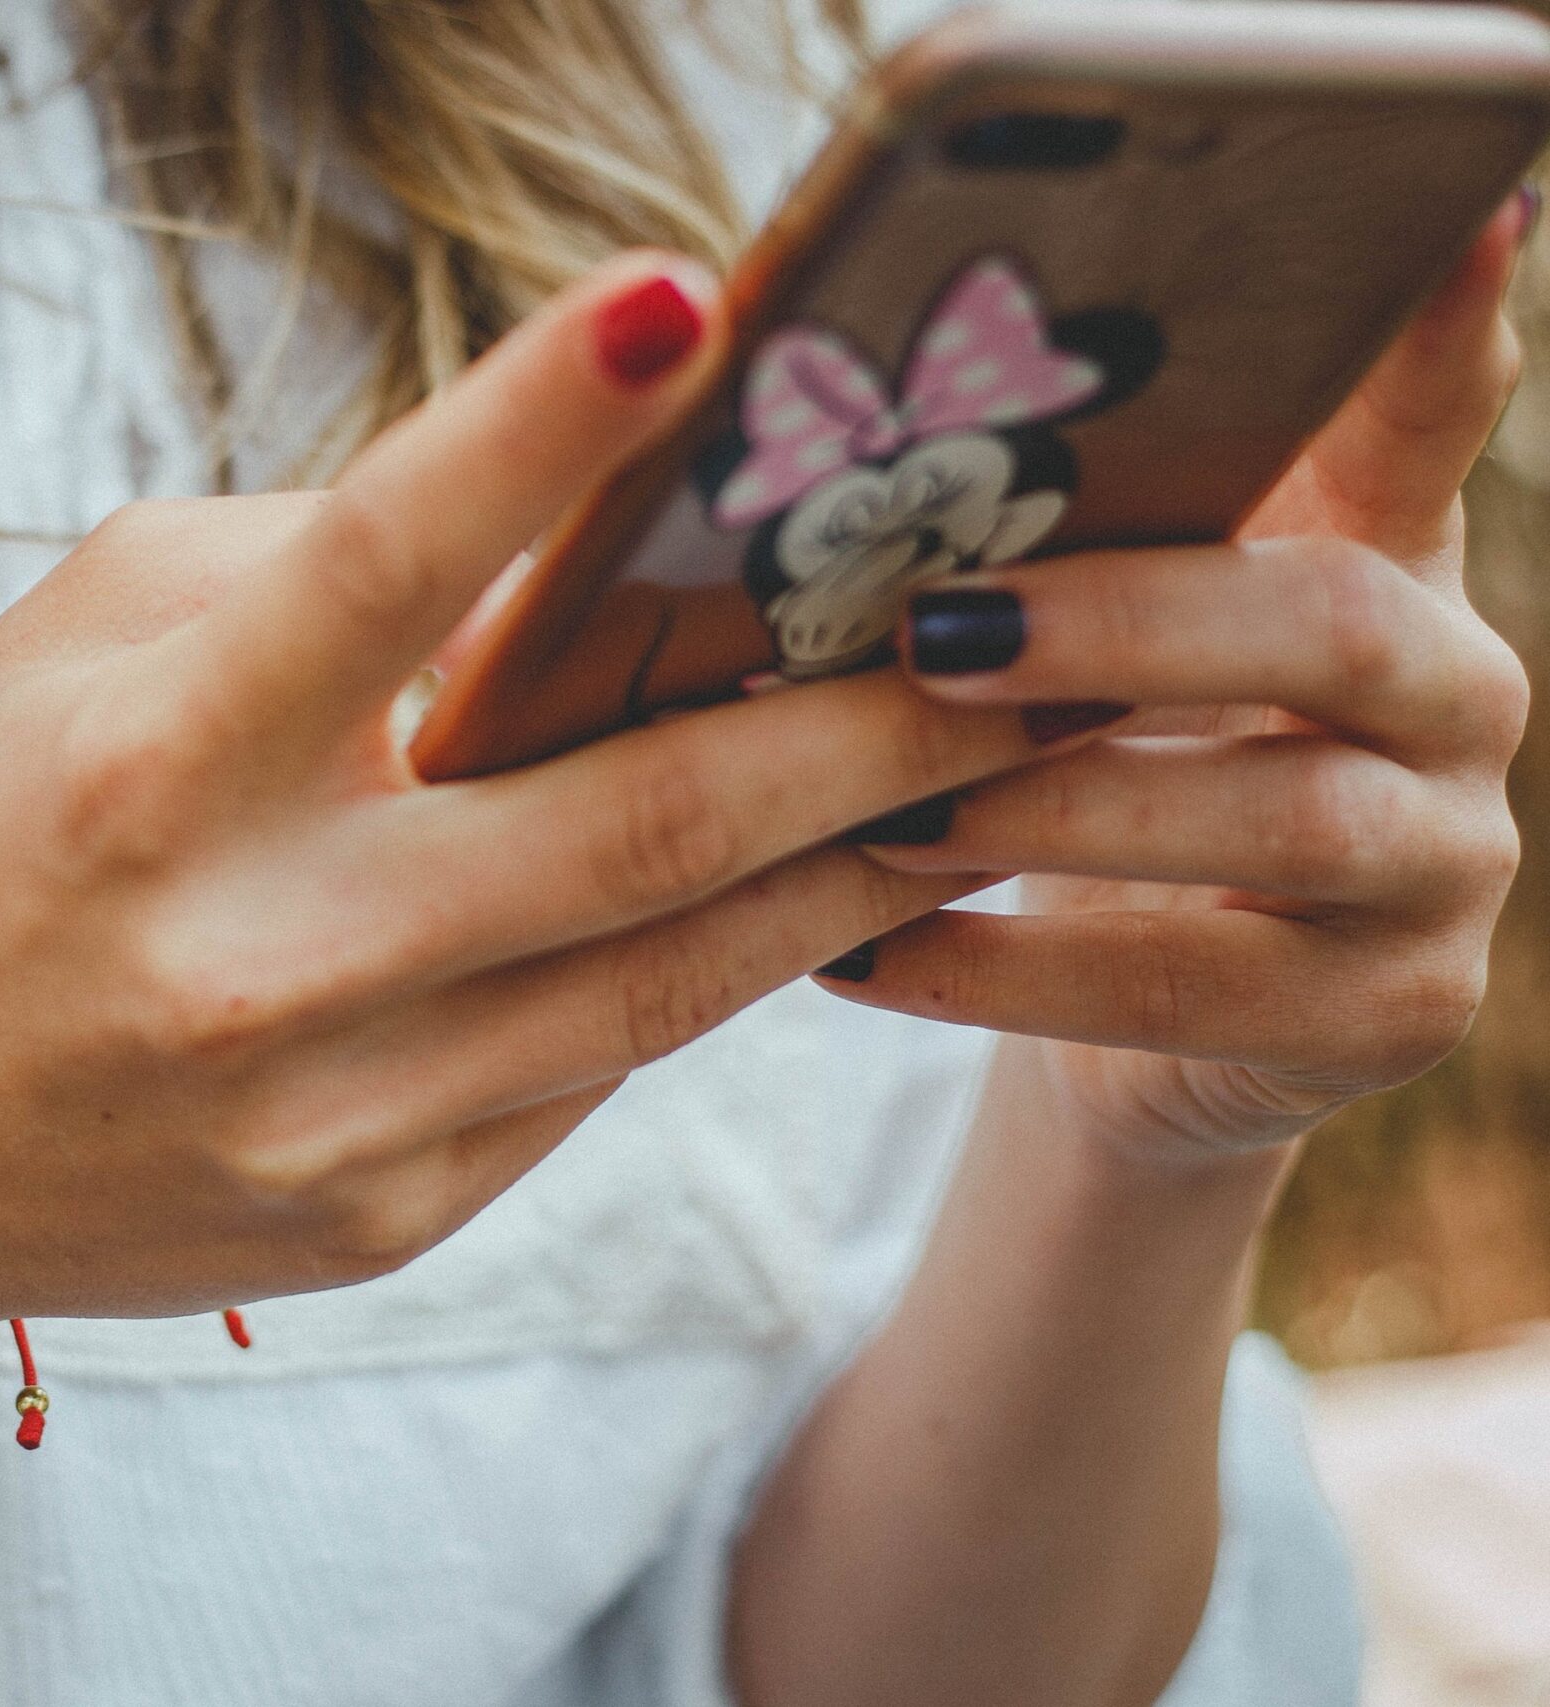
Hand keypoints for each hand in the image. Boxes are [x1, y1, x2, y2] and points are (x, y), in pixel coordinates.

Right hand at [0, 255, 1073, 1329]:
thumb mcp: (83, 651)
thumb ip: (311, 580)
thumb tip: (555, 546)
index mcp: (150, 770)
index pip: (377, 565)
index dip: (537, 425)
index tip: (696, 294)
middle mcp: (252, 957)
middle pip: (628, 816)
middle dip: (865, 720)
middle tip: (1026, 636)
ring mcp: (329, 1118)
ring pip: (671, 973)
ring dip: (858, 862)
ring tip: (993, 770)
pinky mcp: (377, 1223)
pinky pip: (595, 1074)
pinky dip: (709, 969)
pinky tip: (801, 896)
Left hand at [829, 197, 1535, 1167]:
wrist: (1132, 1009)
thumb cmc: (1080, 768)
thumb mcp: (1080, 637)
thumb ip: (1044, 541)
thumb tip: (838, 441)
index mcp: (1374, 556)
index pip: (1425, 418)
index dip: (1439, 330)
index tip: (1464, 211)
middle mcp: (1451, 691)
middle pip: (1336, 624)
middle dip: (1123, 625)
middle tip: (932, 630)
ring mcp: (1447, 861)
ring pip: (1285, 820)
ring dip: (1055, 810)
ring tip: (878, 815)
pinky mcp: (1393, 1015)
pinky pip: (1197, 995)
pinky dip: (1008, 977)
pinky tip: (862, 958)